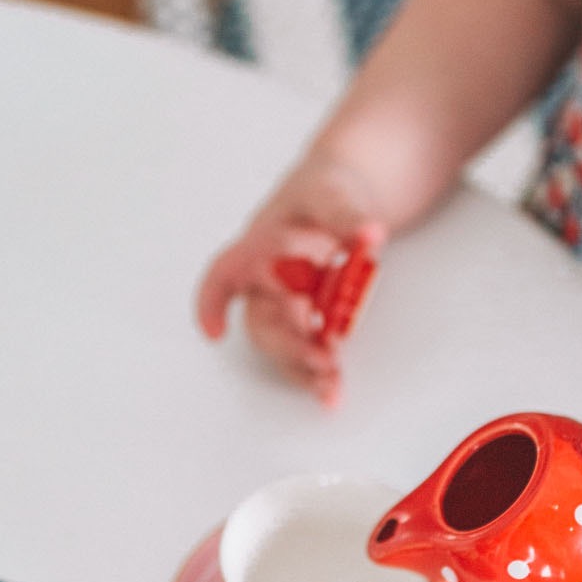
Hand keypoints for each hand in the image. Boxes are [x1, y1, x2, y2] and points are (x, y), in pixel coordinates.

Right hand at [195, 155, 386, 406]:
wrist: (342, 199)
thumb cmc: (322, 192)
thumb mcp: (332, 193)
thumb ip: (346, 214)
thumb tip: (368, 232)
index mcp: (260, 247)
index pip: (226, 273)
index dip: (213, 303)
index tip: (214, 329)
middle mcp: (267, 282)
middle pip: (263, 320)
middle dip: (289, 343)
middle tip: (322, 355)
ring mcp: (289, 305)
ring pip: (283, 343)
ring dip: (303, 364)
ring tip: (331, 381)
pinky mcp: (313, 321)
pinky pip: (307, 350)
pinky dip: (320, 372)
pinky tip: (333, 390)